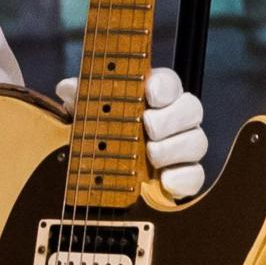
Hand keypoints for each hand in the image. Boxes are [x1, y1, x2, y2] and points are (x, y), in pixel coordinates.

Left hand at [55, 64, 207, 196]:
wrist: (102, 173)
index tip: (150, 92)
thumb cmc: (99, 132)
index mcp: (154, 98)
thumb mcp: (85, 114)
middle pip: (191, 109)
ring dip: (174, 147)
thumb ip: (81, 98)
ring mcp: (182, 148)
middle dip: (171, 117)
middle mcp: (174, 120)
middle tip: (148, 124)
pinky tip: (164, 181)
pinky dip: (181, 178)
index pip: (169, 83)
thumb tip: (68, 88)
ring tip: (151, 153)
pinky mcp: (184, 176)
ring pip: (197, 141)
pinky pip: (195, 176)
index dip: (164, 86)